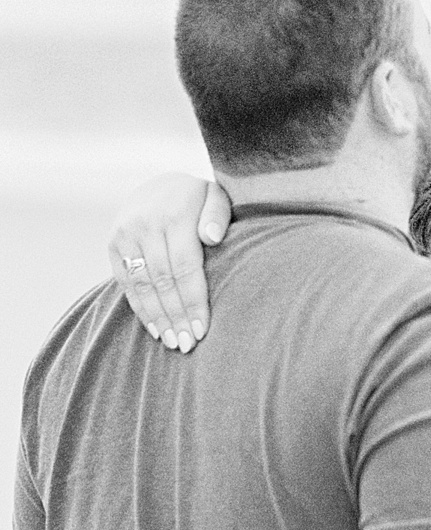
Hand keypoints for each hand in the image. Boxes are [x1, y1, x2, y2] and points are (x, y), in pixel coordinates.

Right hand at [107, 173, 230, 350]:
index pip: (185, 266)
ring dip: (158, 318)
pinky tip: (156, 328)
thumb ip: (218, 214)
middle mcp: (145, 224)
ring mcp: (125, 234)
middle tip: (188, 344)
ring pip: (142, 285)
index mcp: (174, 213)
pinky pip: (127, 283)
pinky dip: (141, 308)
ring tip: (174, 342)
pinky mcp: (113, 245)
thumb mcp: (215, 195)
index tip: (202, 329)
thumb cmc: (196, 199)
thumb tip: (212, 238)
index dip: (193, 300)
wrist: (158, 185)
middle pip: (163, 280)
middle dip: (176, 315)